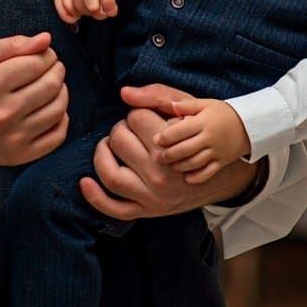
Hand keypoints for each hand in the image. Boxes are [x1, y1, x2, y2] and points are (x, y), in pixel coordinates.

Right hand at [0, 32, 67, 165]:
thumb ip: (14, 44)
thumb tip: (46, 39)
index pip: (38, 63)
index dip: (47, 54)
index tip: (44, 54)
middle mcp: (2, 113)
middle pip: (51, 85)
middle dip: (57, 70)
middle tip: (52, 67)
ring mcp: (13, 137)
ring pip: (58, 109)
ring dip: (61, 91)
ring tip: (52, 85)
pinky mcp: (20, 155)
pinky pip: (57, 135)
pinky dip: (61, 118)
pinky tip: (50, 108)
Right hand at [53, 0, 118, 23]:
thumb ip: (111, 0)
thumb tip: (110, 13)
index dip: (107, 4)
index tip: (110, 12)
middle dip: (91, 9)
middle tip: (97, 13)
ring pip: (70, 0)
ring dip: (79, 12)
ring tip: (86, 12)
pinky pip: (59, 1)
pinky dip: (65, 13)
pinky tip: (73, 17)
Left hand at [79, 84, 260, 219]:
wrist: (222, 178)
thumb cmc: (199, 138)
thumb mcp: (188, 111)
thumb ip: (157, 96)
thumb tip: (124, 93)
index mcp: (173, 146)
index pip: (136, 118)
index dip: (136, 113)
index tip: (144, 118)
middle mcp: (162, 174)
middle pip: (121, 141)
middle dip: (120, 129)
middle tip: (129, 130)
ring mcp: (153, 197)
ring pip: (112, 175)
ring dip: (102, 155)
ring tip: (108, 146)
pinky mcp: (147, 212)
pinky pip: (115, 210)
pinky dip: (95, 197)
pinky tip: (84, 181)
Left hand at [153, 98, 250, 183]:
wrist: (249, 125)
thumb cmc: (223, 112)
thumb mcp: (206, 103)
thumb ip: (187, 105)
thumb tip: (171, 105)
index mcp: (204, 122)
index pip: (182, 130)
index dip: (167, 136)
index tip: (156, 140)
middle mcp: (210, 138)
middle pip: (186, 149)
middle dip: (169, 154)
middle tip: (157, 157)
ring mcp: (216, 152)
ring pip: (195, 163)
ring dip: (180, 166)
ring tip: (170, 165)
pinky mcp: (222, 162)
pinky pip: (208, 173)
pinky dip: (196, 177)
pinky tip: (186, 177)